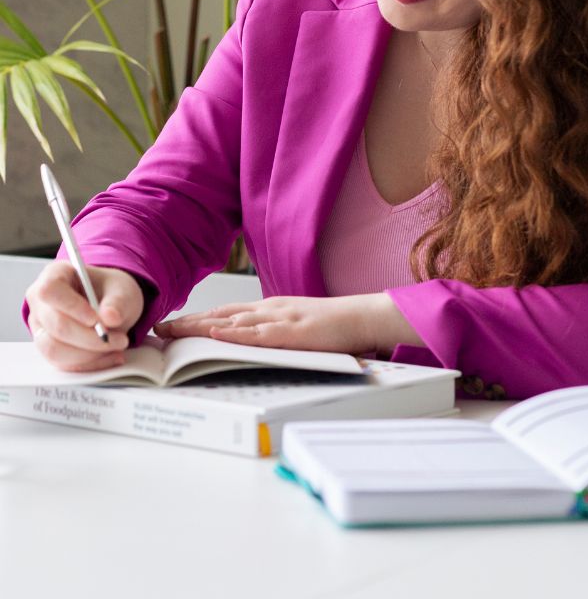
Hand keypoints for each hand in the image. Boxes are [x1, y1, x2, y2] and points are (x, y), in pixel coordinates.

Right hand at [26, 261, 144, 372]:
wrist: (110, 306)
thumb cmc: (110, 291)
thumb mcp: (122, 289)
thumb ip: (118, 301)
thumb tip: (111, 317)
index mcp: (55, 275)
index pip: (50, 290)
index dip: (71, 306)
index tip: (96, 319)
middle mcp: (42, 303)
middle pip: (55, 325)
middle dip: (89, 338)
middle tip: (119, 339)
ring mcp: (42, 328)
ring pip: (55, 350)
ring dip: (89, 354)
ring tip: (116, 346)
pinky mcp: (49, 349)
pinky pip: (63, 364)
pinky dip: (89, 364)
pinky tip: (110, 356)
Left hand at [154, 293, 422, 356]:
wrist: (361, 316)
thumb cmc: (333, 326)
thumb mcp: (297, 327)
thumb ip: (275, 333)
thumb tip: (250, 346)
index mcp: (270, 309)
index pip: (226, 313)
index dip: (197, 319)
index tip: (173, 326)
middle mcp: (269, 309)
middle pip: (220, 315)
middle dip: (188, 323)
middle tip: (158, 330)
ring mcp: (279, 318)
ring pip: (231, 322)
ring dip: (199, 327)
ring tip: (173, 333)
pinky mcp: (290, 331)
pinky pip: (256, 333)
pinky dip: (233, 334)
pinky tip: (214, 334)